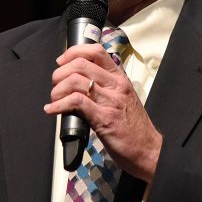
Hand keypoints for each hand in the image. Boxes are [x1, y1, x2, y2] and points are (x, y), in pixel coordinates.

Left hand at [44, 44, 161, 181]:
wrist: (148, 149)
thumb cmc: (133, 126)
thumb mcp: (122, 98)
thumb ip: (104, 87)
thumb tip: (76, 82)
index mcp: (119, 78)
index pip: (96, 51)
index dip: (73, 53)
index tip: (61, 62)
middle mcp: (116, 85)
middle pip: (80, 64)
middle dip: (60, 73)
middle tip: (55, 86)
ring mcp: (110, 101)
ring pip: (75, 81)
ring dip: (57, 90)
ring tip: (54, 100)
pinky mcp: (104, 118)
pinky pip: (76, 102)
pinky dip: (58, 105)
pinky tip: (52, 110)